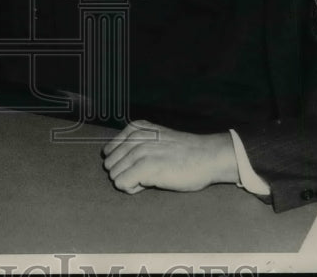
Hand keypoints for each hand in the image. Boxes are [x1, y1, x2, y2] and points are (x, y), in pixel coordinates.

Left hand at [102, 120, 238, 193]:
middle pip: (110, 164)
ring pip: (114, 175)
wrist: (207, 156)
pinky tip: (150, 184)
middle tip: (145, 174)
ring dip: (130, 181)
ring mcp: (140, 151)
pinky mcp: (146, 167)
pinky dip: (133, 188)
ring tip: (150, 178)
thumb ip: (136, 145)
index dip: (123, 163)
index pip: (109, 152)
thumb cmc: (184, 152)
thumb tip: (116, 165)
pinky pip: (121, 184)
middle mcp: (135, 137)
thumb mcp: (156, 138)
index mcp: (135, 128)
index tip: (141, 165)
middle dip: (125, 173)